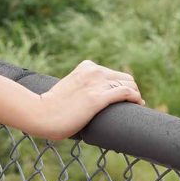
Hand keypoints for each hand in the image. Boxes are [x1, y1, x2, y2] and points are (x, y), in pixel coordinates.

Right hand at [25, 59, 141, 139]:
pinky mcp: (98, 98)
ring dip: (136, 95)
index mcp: (86, 67)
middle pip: (125, 77)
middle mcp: (93, 71)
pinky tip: (138, 104)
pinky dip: (135, 97)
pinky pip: (125, 93)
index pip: (113, 73)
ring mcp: (96, 83)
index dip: (122, 85)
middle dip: (132, 89)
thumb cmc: (52, 107)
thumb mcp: (70, 88)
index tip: (125, 96)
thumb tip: (88, 100)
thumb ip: (81, 87)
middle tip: (133, 103)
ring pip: (129, 84)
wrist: (40, 113)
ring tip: (136, 105)